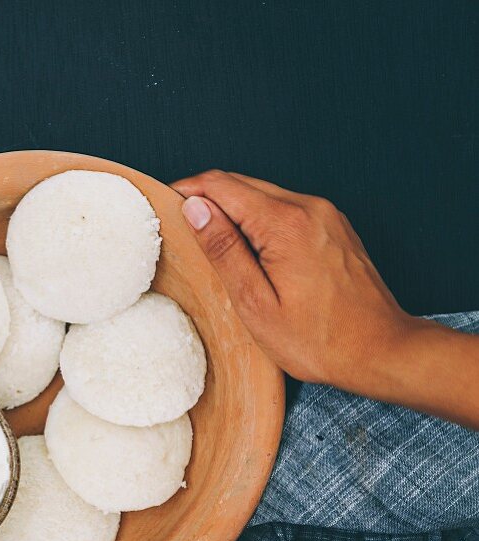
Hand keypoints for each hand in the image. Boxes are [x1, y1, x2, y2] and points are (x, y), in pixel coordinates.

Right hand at [170, 170, 478, 428]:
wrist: (382, 351)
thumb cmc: (319, 340)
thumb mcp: (255, 302)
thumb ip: (224, 250)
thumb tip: (196, 208)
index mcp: (285, 223)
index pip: (222, 185)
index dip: (187, 191)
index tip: (163, 206)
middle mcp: (309, 208)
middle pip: (242, 184)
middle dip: (206, 198)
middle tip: (179, 226)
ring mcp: (326, 215)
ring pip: (264, 194)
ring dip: (232, 209)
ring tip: (209, 242)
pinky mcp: (334, 227)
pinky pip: (286, 209)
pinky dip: (259, 219)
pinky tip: (247, 249)